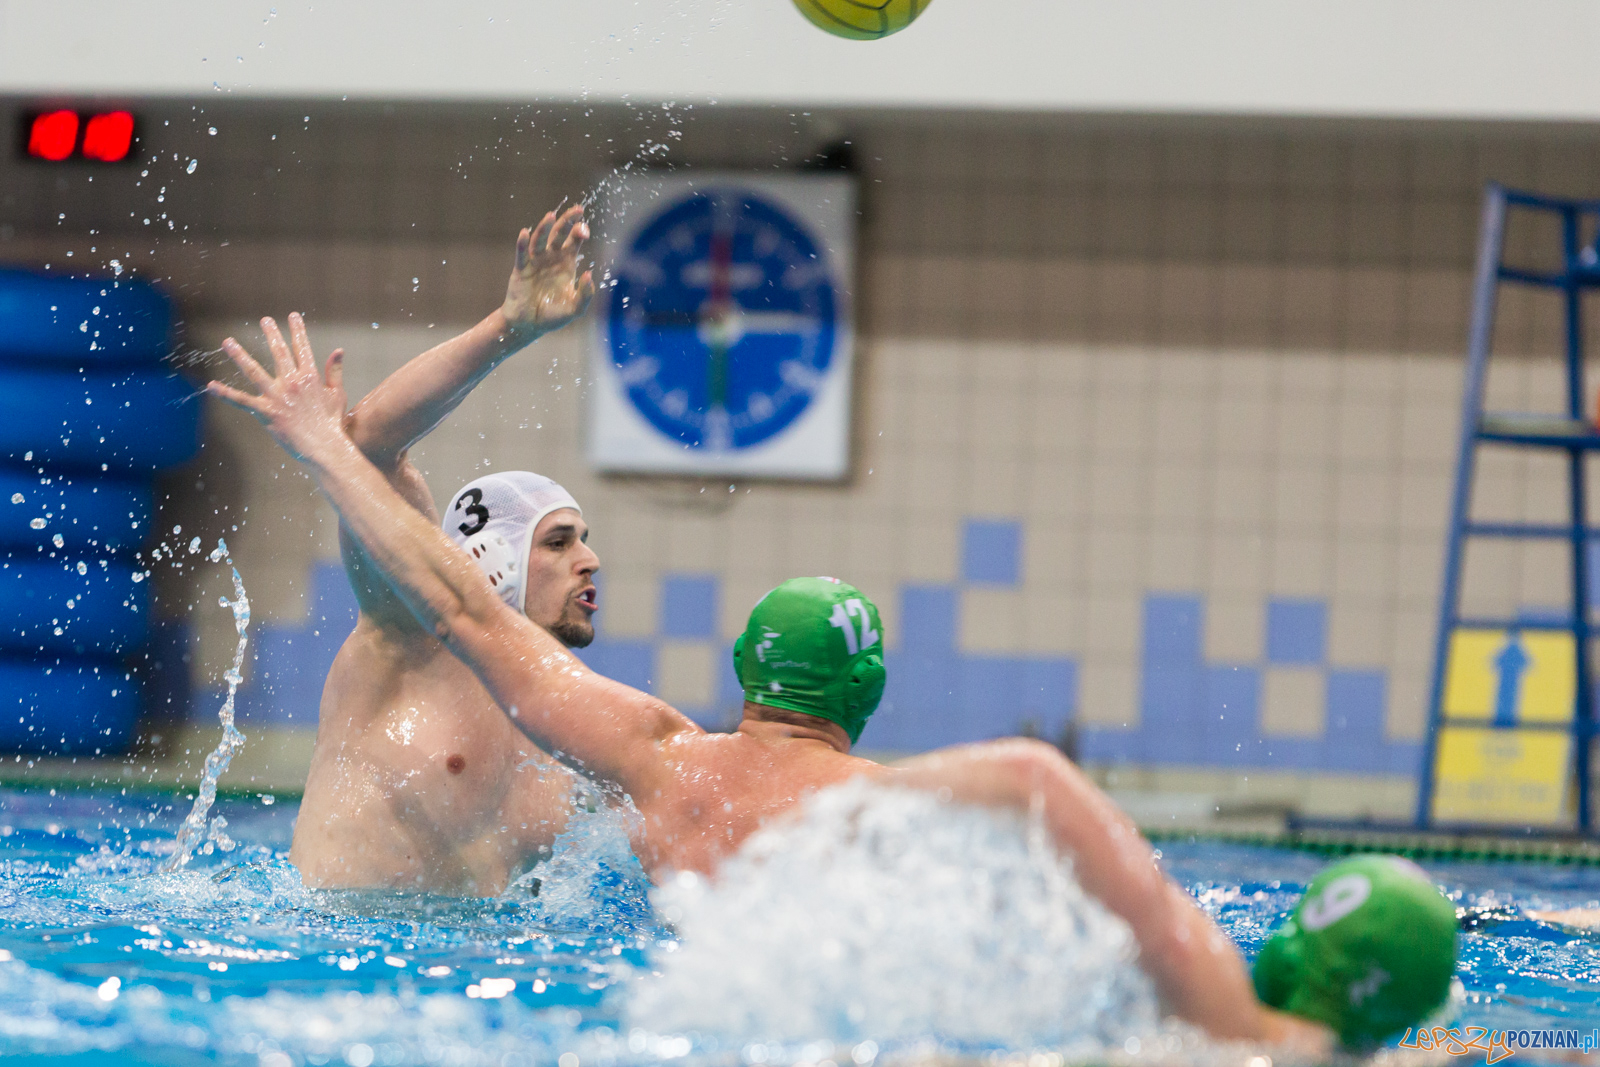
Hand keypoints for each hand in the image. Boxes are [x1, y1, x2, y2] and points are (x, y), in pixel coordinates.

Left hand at [207, 313, 351, 466]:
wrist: (324, 446)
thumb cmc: (332, 423)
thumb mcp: (338, 394)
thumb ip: (335, 371)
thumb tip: (338, 350)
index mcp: (310, 377)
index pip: (302, 348)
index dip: (297, 331)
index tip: (293, 316)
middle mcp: (291, 382)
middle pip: (279, 353)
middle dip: (271, 334)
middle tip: (265, 320)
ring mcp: (277, 396)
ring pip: (253, 371)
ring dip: (239, 355)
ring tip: (227, 341)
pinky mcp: (266, 412)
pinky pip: (242, 401)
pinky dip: (226, 394)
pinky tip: (211, 386)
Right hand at [501, 204, 595, 336]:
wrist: (529, 325)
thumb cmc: (552, 315)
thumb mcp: (575, 309)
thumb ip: (585, 295)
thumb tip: (589, 275)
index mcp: (566, 263)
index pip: (574, 241)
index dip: (579, 231)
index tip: (585, 228)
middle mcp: (551, 258)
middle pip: (559, 234)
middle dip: (568, 221)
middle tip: (577, 209)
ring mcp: (535, 261)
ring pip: (540, 239)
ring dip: (545, 227)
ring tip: (551, 216)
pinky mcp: (521, 269)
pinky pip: (522, 254)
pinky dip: (523, 243)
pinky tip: (525, 233)